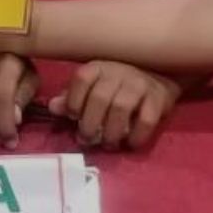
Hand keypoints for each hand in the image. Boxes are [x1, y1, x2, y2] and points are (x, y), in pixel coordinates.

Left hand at [48, 60, 179, 150]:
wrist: (158, 76)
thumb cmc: (118, 86)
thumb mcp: (93, 87)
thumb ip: (73, 98)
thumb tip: (53, 107)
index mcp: (98, 68)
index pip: (82, 78)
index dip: (74, 100)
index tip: (73, 118)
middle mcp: (118, 71)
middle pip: (99, 97)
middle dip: (90, 123)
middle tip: (88, 140)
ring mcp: (139, 83)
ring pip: (121, 107)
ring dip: (111, 132)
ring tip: (108, 144)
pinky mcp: (159, 97)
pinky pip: (146, 119)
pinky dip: (136, 135)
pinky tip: (130, 144)